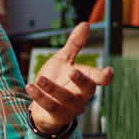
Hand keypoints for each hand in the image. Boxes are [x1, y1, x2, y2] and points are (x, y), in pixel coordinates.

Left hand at [28, 22, 113, 136]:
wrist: (43, 105)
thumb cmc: (59, 79)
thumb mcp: (64, 60)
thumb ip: (75, 44)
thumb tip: (86, 24)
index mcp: (87, 81)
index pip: (99, 79)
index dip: (105, 76)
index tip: (108, 72)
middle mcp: (82, 96)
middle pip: (86, 89)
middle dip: (81, 81)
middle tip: (73, 71)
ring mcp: (70, 107)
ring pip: (64, 97)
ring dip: (52, 88)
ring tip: (40, 79)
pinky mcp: (56, 115)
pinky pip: (49, 106)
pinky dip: (39, 96)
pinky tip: (30, 86)